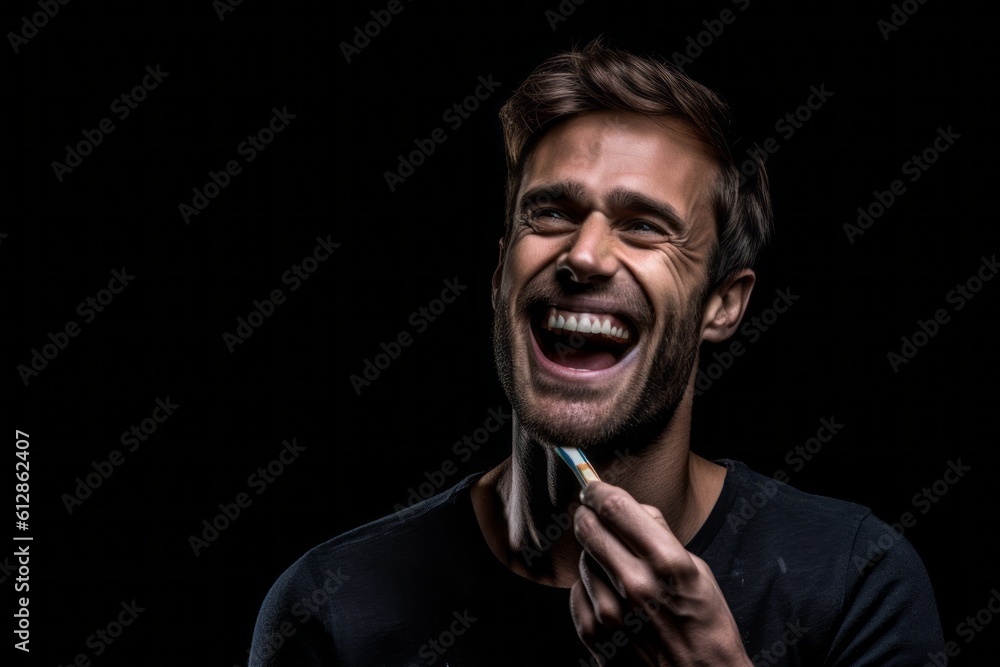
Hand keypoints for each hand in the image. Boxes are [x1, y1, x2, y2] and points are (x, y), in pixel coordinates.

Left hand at [568, 481, 750, 665]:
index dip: (598, 490)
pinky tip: (611, 597)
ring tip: (617, 570)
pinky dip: (590, 587)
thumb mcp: (696, 569)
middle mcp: (636, 585)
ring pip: (582, 559)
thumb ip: (659, 533)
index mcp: (667, 563)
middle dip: (587, 514)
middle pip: (589, 527)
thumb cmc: (704, 622)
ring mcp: (613, 613)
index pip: (616, 507)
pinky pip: (578, 591)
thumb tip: (628, 505)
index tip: (593, 487)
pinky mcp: (596, 635)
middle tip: (591, 513)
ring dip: (594, 556)